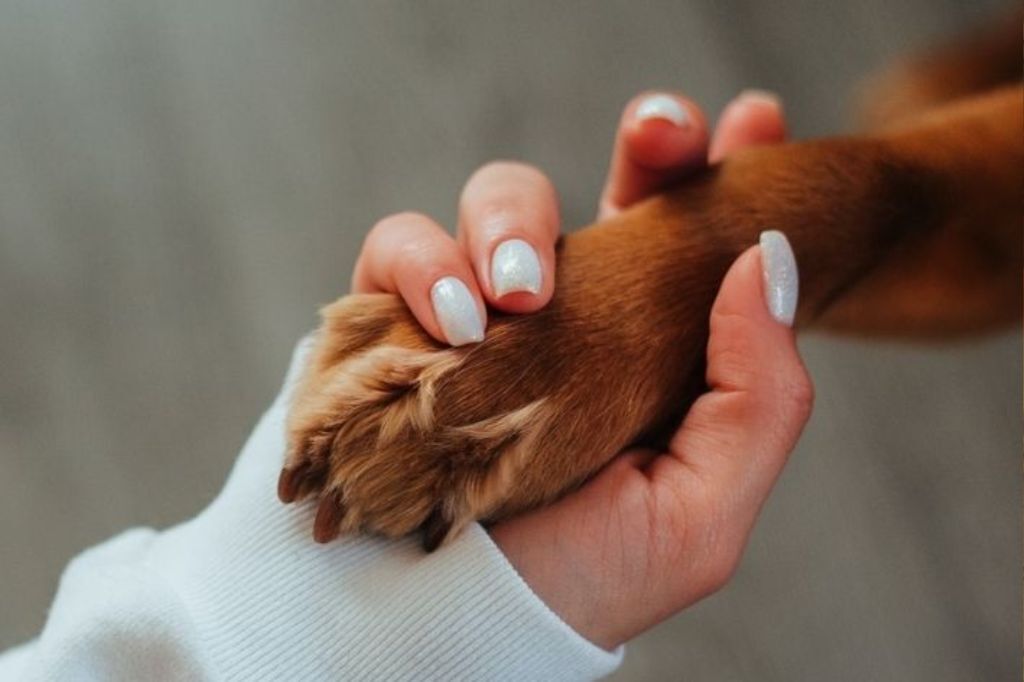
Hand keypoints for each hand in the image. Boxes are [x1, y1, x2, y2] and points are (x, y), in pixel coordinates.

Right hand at [349, 89, 809, 648]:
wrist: (439, 630)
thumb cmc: (571, 582)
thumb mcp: (698, 515)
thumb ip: (758, 398)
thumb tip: (766, 260)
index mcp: (646, 350)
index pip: (691, 240)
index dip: (721, 172)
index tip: (755, 122)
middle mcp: (566, 318)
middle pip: (609, 188)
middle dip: (645, 145)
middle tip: (661, 133)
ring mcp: (479, 312)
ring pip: (498, 198)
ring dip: (509, 221)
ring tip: (511, 298)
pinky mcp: (394, 319)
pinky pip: (398, 246)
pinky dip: (419, 265)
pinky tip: (450, 323)